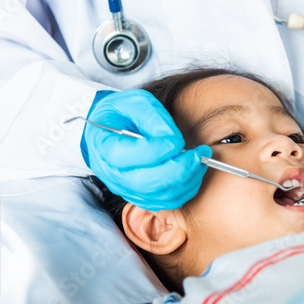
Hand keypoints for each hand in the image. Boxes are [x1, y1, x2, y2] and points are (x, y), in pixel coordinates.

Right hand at [81, 89, 211, 209]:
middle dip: (177, 170)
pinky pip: (167, 201)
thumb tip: (174, 141)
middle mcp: (112, 174)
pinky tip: (194, 170)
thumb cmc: (122, 113)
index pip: (125, 157)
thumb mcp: (134, 102)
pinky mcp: (142, 196)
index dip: (155, 151)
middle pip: (145, 183)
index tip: (177, 140)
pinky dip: (186, 188)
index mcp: (103, 147)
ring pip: (159, 196)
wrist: (113, 128)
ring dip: (186, 180)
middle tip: (197, 154)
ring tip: (200, 158)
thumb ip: (152, 117)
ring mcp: (127, 189)